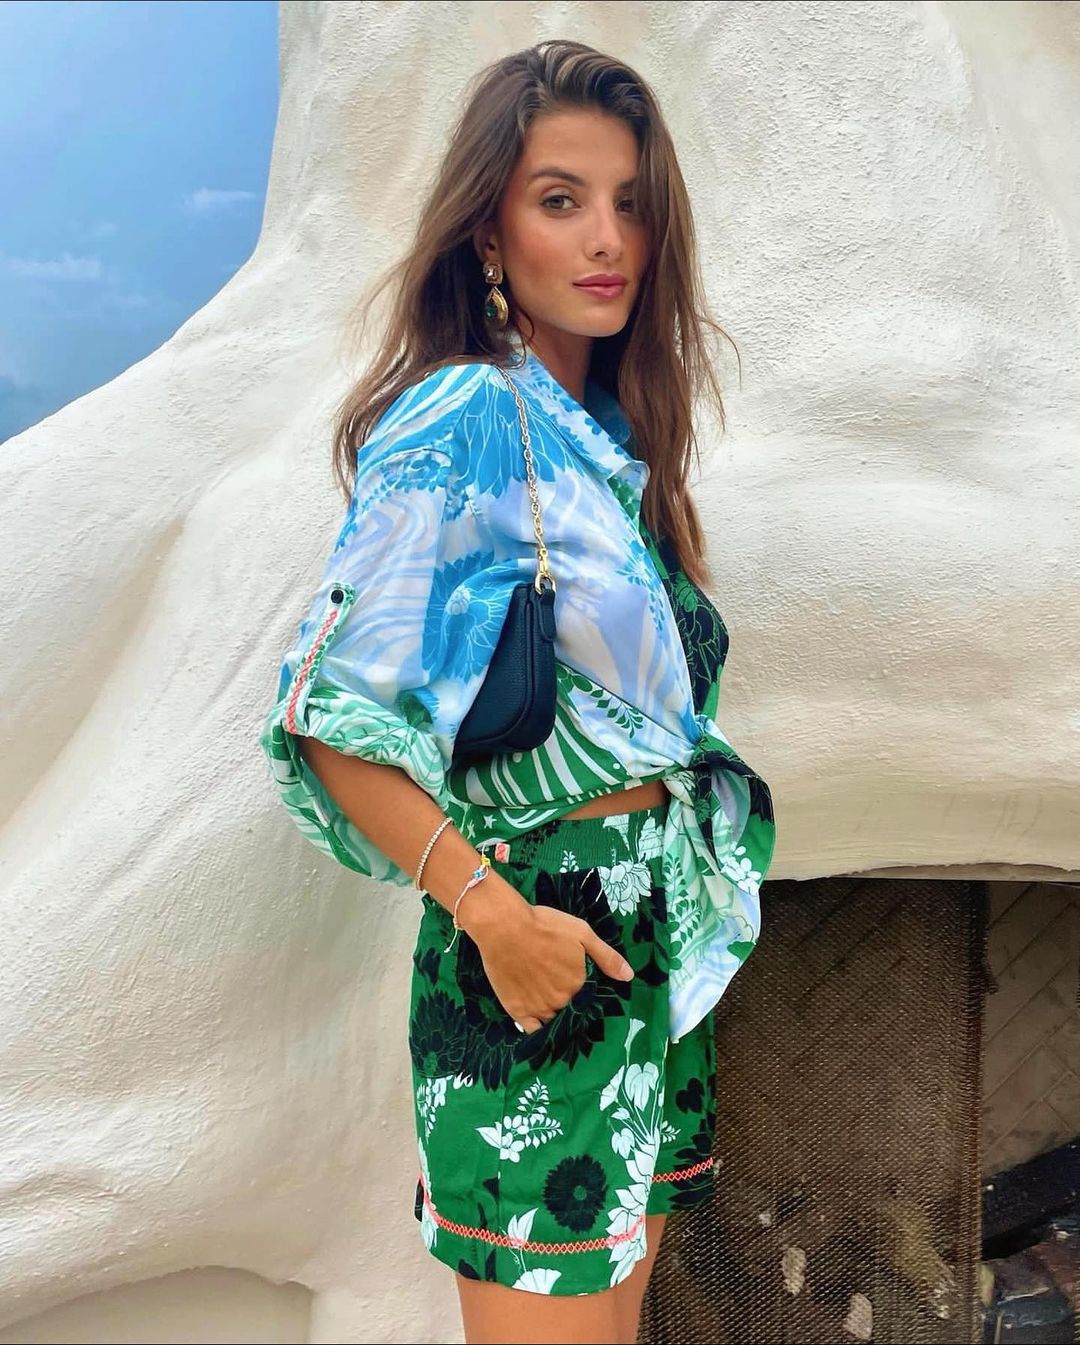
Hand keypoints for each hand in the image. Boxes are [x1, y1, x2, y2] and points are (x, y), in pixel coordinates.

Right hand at [460, 875, 633, 1033]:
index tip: (581, 992)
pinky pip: (533, 1031)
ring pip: (554, 1022)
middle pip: (571, 1011)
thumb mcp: (582, 932)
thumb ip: (606, 956)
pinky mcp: (518, 1011)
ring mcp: (540, 1009)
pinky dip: (538, 1031)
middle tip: (562, 995)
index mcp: (579, 984)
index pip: (589, 1000)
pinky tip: (539, 1026)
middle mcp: (562, 1001)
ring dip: (557, 1019)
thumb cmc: (544, 925)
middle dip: (571, 1006)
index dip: (586, 997)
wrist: (505, 927)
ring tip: (552, 1009)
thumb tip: (629, 977)